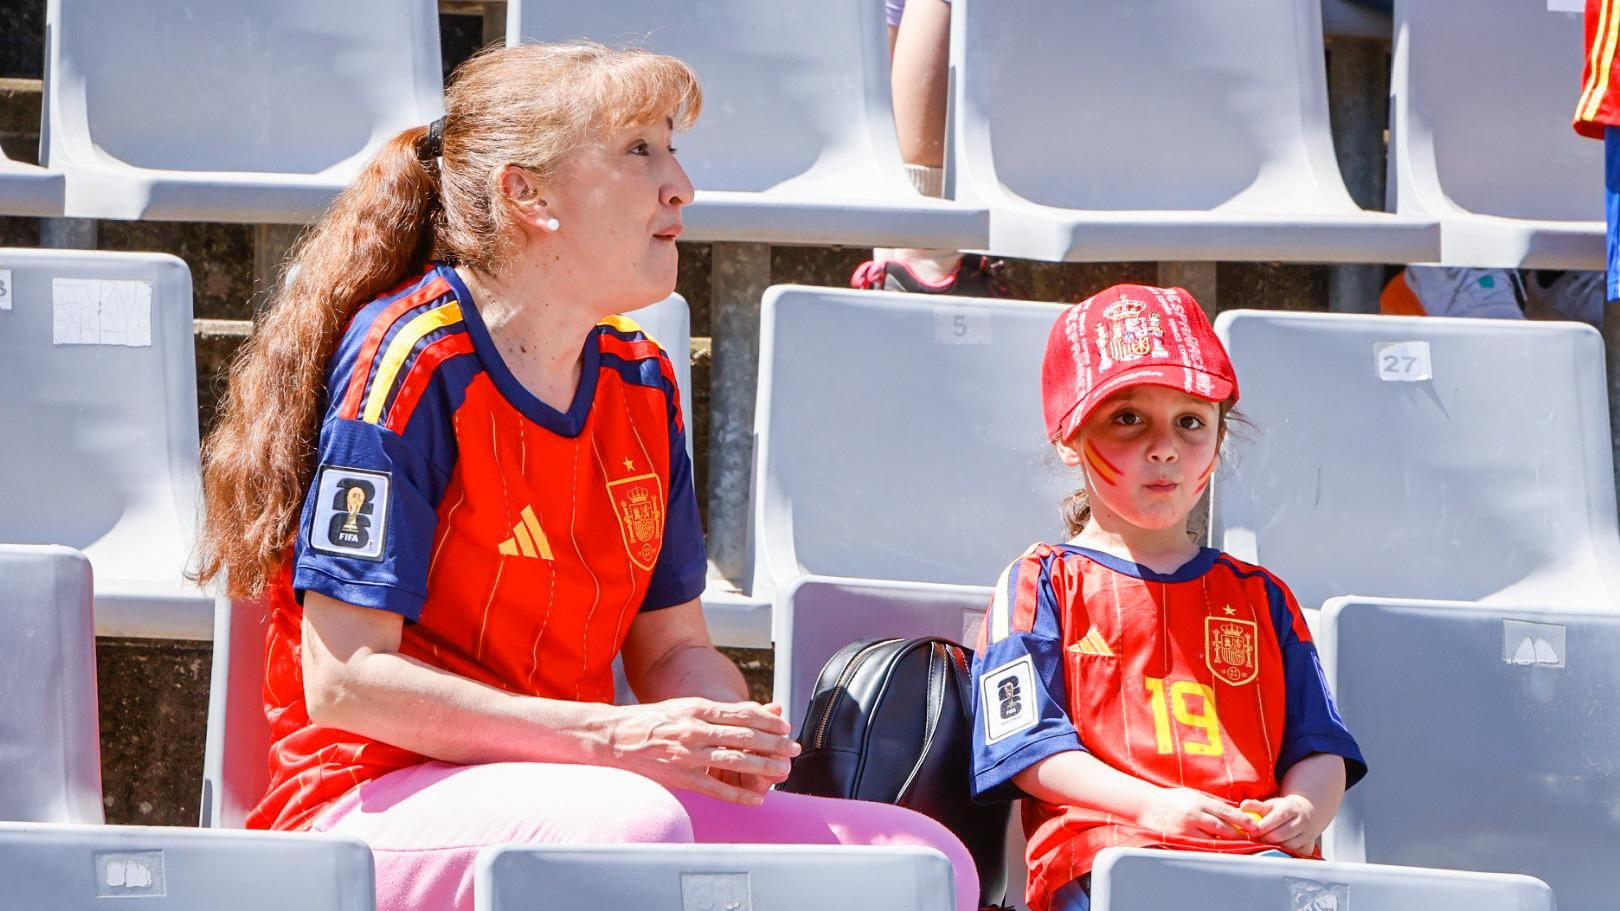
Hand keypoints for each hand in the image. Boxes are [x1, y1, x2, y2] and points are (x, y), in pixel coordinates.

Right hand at [608, 698, 798, 804]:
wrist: (617, 738)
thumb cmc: (654, 720)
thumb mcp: (687, 706)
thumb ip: (719, 711)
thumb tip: (754, 710)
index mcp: (699, 709)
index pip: (744, 714)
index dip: (769, 722)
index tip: (785, 727)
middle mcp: (696, 731)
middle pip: (745, 737)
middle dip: (775, 744)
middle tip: (794, 748)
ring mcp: (690, 756)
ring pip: (736, 761)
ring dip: (764, 766)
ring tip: (783, 770)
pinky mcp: (683, 778)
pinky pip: (717, 789)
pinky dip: (740, 795)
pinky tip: (757, 799)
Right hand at [1136, 787, 1257, 839]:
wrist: (1146, 805)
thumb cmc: (1171, 799)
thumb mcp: (1192, 795)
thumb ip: (1211, 802)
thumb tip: (1233, 809)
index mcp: (1199, 800)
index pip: (1226, 811)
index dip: (1242, 820)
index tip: (1255, 826)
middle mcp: (1194, 813)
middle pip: (1223, 827)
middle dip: (1238, 834)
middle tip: (1251, 839)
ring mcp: (1186, 827)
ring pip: (1213, 839)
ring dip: (1227, 843)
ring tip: (1238, 846)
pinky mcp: (1180, 838)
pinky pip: (1200, 845)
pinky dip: (1212, 848)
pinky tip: (1219, 850)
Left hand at [1240, 795, 1322, 853]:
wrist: (1306, 814)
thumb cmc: (1283, 810)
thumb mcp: (1271, 804)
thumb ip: (1256, 805)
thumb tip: (1243, 806)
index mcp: (1290, 808)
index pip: (1276, 819)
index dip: (1262, 827)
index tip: (1251, 832)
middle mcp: (1301, 821)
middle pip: (1281, 834)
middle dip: (1265, 838)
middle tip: (1254, 840)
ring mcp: (1306, 835)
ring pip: (1288, 845)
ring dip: (1273, 847)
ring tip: (1263, 844)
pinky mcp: (1308, 846)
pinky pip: (1294, 853)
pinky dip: (1283, 853)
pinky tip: (1274, 849)